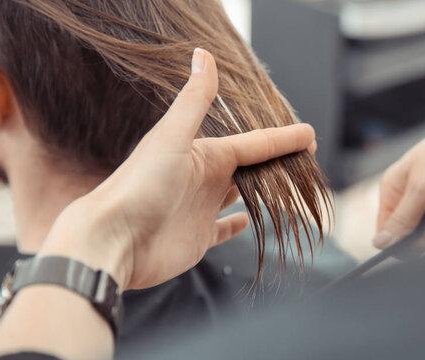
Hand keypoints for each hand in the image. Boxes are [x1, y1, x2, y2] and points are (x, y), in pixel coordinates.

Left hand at [39, 49, 316, 289]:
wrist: (113, 239)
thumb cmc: (140, 185)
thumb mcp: (172, 137)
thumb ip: (194, 100)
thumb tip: (203, 54)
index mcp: (203, 154)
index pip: (252, 144)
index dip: (282, 139)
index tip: (310, 135)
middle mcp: (204, 179)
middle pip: (249, 168)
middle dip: (276, 161)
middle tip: (305, 159)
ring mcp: (201, 209)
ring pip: (240, 195)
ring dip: (261, 189)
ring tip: (284, 185)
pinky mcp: (198, 238)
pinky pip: (223, 229)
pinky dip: (237, 225)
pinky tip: (246, 220)